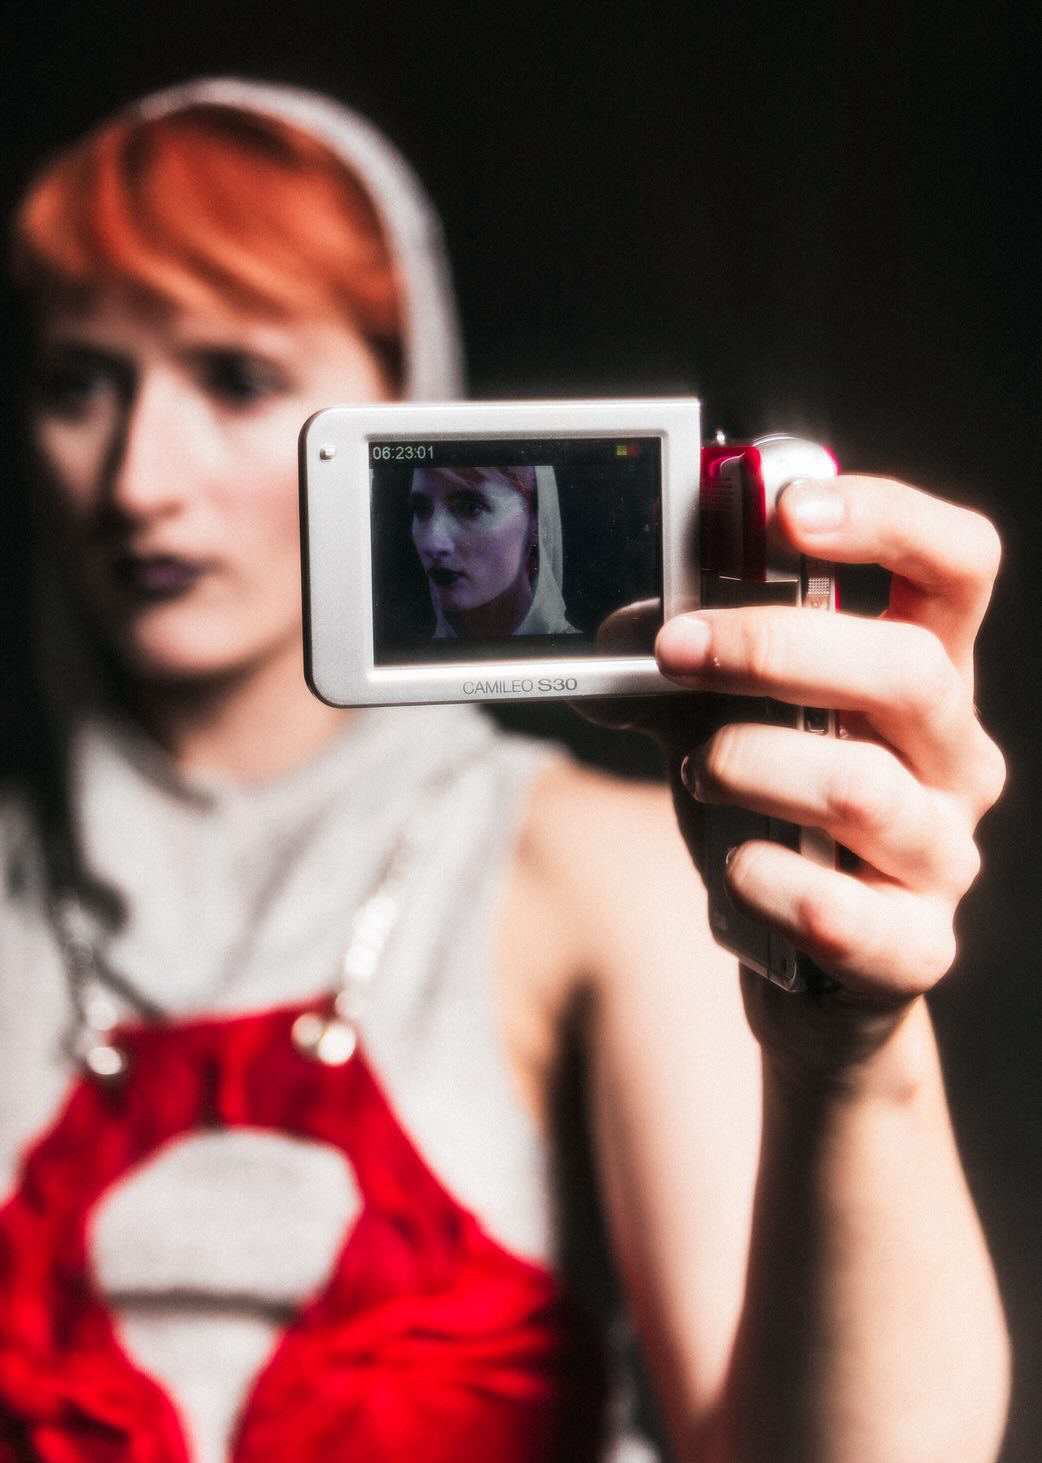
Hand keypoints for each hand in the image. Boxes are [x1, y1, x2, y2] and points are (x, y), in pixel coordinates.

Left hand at [654, 475, 1005, 1067]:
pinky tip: (734, 872)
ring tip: (697, 772)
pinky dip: (765, 883)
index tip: (788, 509)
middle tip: (677, 649)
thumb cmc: (774, 814)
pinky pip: (842, 912)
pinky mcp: (915, 944)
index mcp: (924, 673)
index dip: (888, 520)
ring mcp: (944, 853)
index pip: (958, 565)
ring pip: (863, 788)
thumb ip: (691, 670)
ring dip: (750, 766)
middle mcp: (955, 755)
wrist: (808, 960)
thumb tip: (618, 634)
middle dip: (774, 648)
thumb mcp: (731, 718)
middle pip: (906, 669)